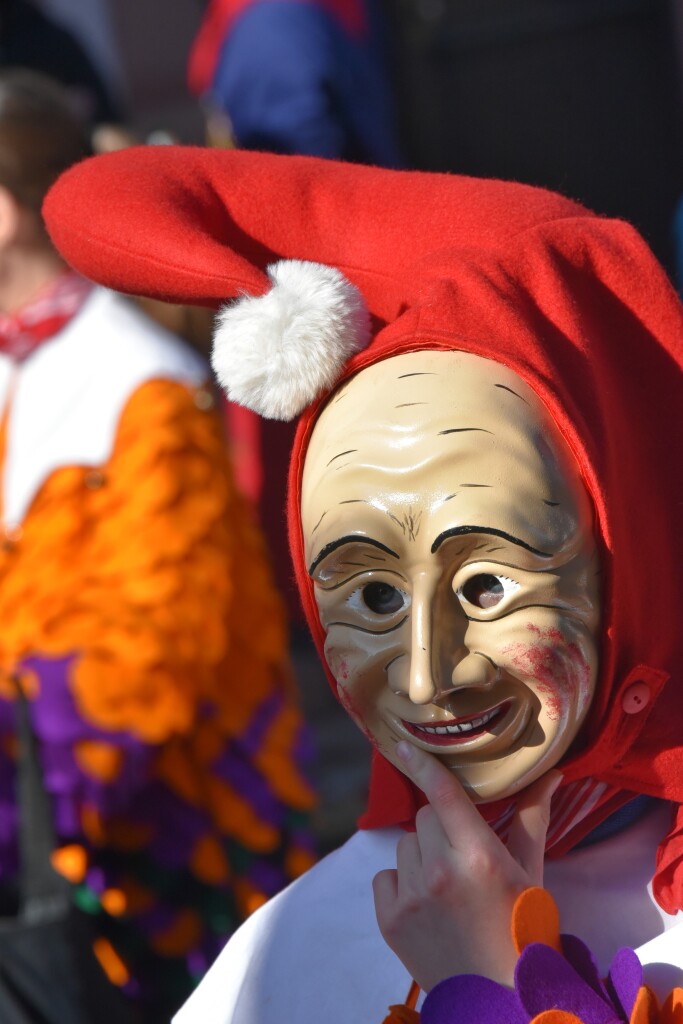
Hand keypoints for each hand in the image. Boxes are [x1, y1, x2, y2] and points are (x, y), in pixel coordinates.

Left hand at [372, 741, 560, 991]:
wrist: (499, 998)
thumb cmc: (524, 930)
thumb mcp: (532, 874)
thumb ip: (532, 819)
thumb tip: (550, 774)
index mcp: (480, 856)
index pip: (443, 794)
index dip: (422, 764)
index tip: (402, 745)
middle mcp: (441, 872)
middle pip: (425, 817)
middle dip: (442, 828)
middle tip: (463, 858)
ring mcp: (412, 897)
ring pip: (405, 845)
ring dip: (422, 856)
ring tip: (448, 887)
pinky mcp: (390, 920)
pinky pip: (385, 876)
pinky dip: (401, 884)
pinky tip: (426, 905)